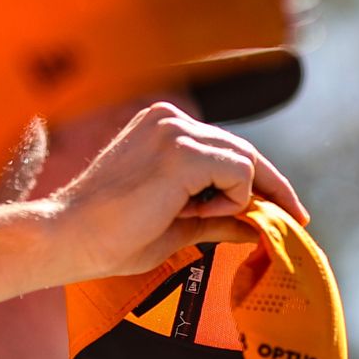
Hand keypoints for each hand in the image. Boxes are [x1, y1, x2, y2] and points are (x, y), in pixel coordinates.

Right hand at [38, 102, 307, 283]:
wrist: (67, 238)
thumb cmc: (108, 236)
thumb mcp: (177, 225)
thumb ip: (218, 220)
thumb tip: (258, 227)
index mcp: (164, 127)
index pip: (229, 149)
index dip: (263, 180)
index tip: (289, 209)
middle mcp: (171, 119)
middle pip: (245, 151)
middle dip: (270, 189)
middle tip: (291, 220)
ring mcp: (175, 130)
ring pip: (245, 161)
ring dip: (235, 200)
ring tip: (196, 218)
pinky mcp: (181, 151)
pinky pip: (238, 174)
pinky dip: (230, 201)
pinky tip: (195, 213)